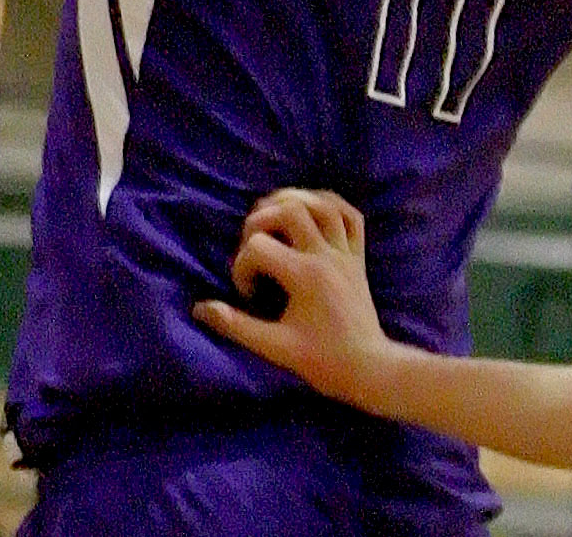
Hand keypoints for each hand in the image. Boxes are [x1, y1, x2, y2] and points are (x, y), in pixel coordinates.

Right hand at [192, 186, 391, 404]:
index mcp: (306, 276)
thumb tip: (199, 309)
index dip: (241, 267)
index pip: (259, 247)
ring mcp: (346, 254)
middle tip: (253, 247)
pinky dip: (328, 204)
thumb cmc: (323, 361)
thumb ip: (236, 326)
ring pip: (322, 205)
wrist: (372, 370)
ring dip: (291, 202)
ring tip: (271, 218)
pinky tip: (309, 209)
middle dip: (260, 221)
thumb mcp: (275, 347)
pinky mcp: (358, 257)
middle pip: (290, 209)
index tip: (248, 294)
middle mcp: (327, 256)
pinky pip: (350, 216)